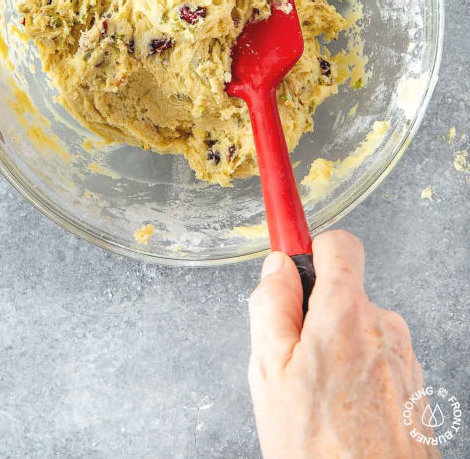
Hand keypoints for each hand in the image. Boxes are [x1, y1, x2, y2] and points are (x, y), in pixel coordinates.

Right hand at [248, 230, 438, 458]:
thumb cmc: (317, 446)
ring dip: (336, 352)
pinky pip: (377, 363)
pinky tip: (340, 413)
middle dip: (315, 317)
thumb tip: (277, 269)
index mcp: (347, 314)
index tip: (292, 260)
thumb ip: (270, 306)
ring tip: (316, 397)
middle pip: (344, 295)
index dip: (311, 250)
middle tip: (292, 362)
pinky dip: (357, 378)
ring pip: (359, 333)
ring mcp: (405, 360)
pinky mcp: (416, 388)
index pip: (339, 245)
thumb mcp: (267, 369)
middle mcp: (385, 328)